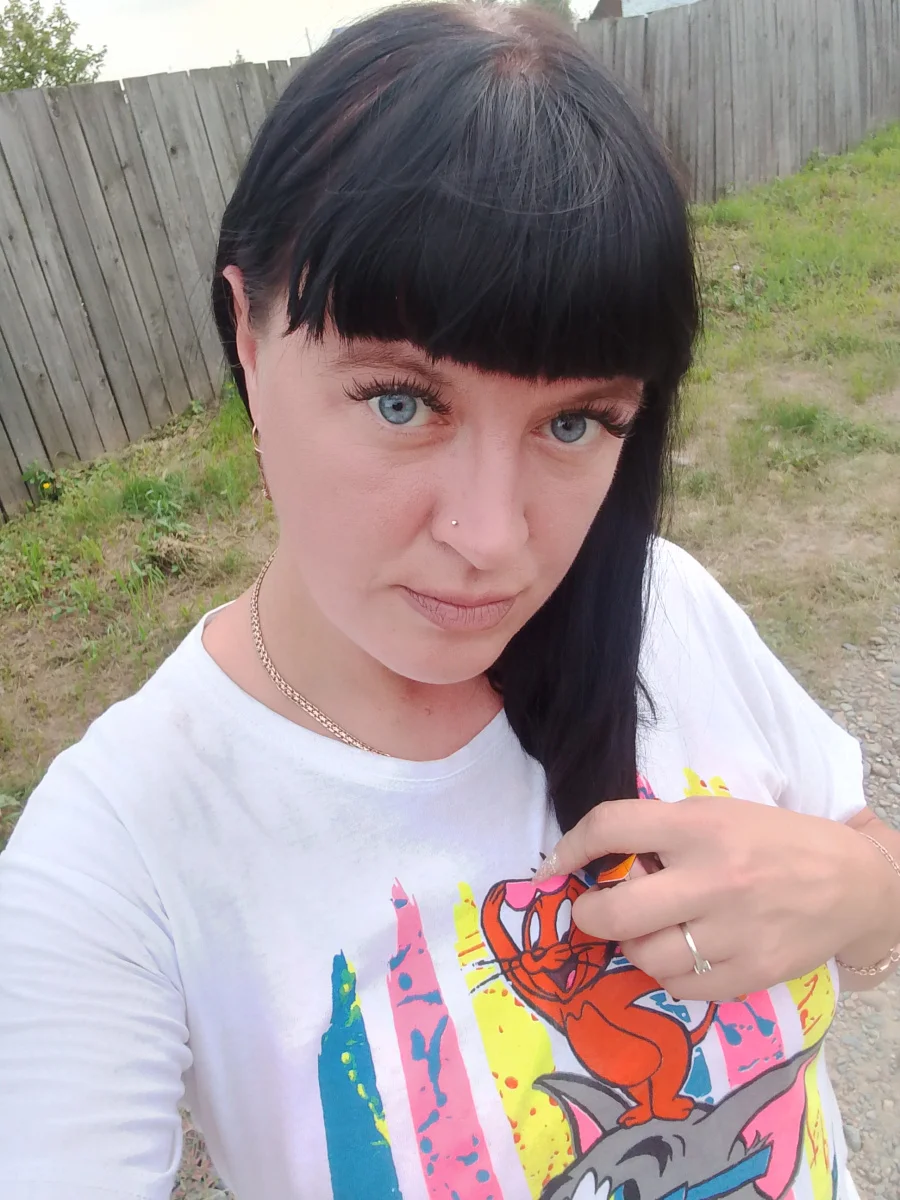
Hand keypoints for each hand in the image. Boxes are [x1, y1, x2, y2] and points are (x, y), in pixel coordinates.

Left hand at [535, 796, 882, 1000]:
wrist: (851, 882)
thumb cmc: (772, 840)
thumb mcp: (716, 815)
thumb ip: (663, 834)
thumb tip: (597, 862)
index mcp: (698, 826)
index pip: (612, 826)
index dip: (570, 846)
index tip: (554, 864)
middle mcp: (712, 877)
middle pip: (616, 912)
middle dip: (588, 916)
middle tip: (592, 912)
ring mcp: (733, 930)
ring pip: (645, 957)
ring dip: (631, 948)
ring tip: (644, 934)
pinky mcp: (752, 972)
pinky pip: (682, 988)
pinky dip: (670, 976)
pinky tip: (682, 956)